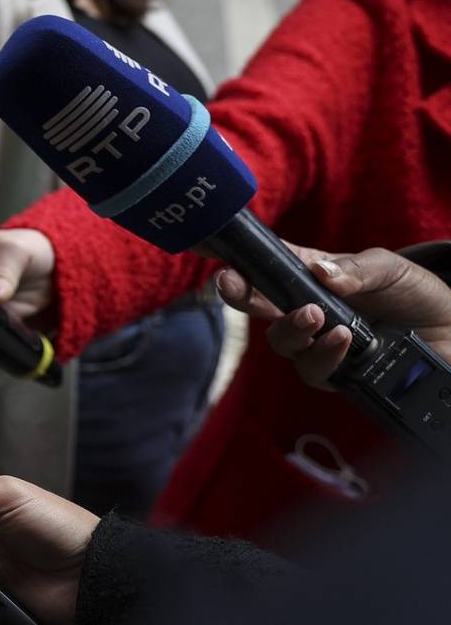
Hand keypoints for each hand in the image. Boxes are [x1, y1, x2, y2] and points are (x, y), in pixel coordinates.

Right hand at [217, 244, 450, 389]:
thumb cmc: (419, 295)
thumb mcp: (390, 269)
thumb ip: (356, 268)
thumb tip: (321, 273)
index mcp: (312, 277)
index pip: (265, 267)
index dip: (234, 259)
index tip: (206, 250)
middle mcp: (308, 311)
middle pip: (257, 306)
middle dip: (239, 296)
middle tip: (236, 288)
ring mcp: (320, 344)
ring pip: (282, 344)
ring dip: (291, 330)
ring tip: (319, 319)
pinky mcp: (339, 374)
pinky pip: (313, 371)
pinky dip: (323, 356)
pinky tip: (344, 341)